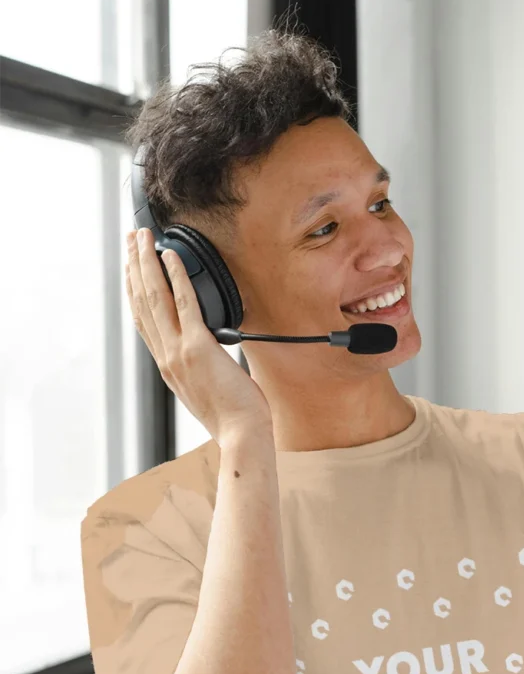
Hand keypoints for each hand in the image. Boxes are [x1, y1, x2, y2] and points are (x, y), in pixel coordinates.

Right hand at [125, 227, 272, 445]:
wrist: (241, 435)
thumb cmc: (234, 416)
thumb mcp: (208, 389)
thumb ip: (202, 366)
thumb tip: (212, 350)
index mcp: (167, 366)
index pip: (143, 320)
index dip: (134, 290)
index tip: (131, 268)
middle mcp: (166, 357)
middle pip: (142, 302)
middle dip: (135, 267)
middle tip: (131, 240)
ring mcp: (178, 352)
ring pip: (155, 298)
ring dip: (147, 263)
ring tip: (142, 238)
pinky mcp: (198, 348)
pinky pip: (185, 304)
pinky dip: (177, 277)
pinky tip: (172, 256)